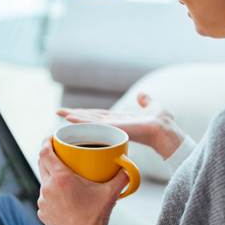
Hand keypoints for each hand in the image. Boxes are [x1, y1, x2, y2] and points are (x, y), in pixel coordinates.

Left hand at [37, 136, 122, 224]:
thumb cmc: (96, 217)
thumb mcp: (110, 194)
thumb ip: (121, 177)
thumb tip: (128, 168)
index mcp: (61, 178)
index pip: (44, 151)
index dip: (45, 141)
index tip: (51, 136)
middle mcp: (47, 188)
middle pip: (41, 163)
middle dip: (48, 155)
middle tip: (59, 151)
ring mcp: (43, 202)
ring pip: (44, 181)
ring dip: (51, 175)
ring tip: (64, 175)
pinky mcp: (43, 213)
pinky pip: (45, 198)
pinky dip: (52, 193)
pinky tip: (63, 196)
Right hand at [58, 93, 184, 158]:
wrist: (166, 130)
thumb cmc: (162, 122)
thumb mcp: (152, 106)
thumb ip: (145, 101)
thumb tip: (141, 95)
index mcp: (121, 119)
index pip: (99, 115)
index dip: (86, 113)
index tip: (73, 111)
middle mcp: (114, 124)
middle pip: (90, 118)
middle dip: (75, 115)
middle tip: (58, 111)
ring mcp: (113, 127)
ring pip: (89, 121)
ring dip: (74, 117)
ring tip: (60, 113)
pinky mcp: (114, 128)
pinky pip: (94, 124)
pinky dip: (81, 121)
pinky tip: (70, 118)